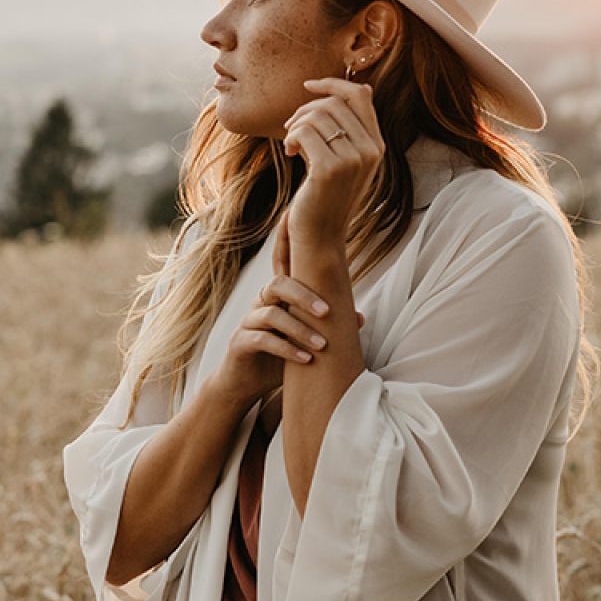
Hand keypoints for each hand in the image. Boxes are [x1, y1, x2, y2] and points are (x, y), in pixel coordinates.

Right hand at [206, 216, 364, 410]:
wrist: (245, 385)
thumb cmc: (279, 358)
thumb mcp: (305, 341)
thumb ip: (327, 326)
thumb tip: (360, 317)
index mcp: (277, 297)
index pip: (282, 264)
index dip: (285, 239)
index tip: (293, 215)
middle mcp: (261, 304)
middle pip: (278, 284)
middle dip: (304, 295)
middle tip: (327, 312)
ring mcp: (248, 322)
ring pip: (271, 315)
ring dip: (299, 329)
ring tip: (321, 346)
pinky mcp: (240, 343)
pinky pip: (261, 340)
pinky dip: (285, 348)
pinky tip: (305, 359)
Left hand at [283, 76, 385, 247]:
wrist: (321, 235)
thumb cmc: (326, 193)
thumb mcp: (345, 157)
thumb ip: (351, 126)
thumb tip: (364, 87)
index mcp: (376, 145)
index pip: (359, 95)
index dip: (332, 83)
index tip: (308, 86)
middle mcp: (370, 151)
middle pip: (333, 103)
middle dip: (305, 110)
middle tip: (291, 129)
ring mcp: (352, 160)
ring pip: (316, 116)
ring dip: (295, 125)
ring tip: (291, 144)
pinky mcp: (330, 169)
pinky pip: (304, 132)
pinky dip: (291, 137)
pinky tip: (290, 153)